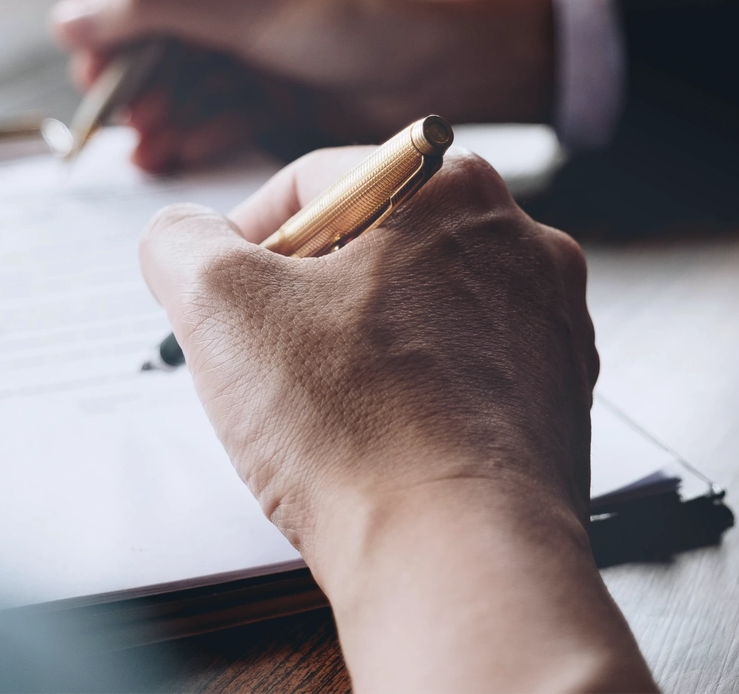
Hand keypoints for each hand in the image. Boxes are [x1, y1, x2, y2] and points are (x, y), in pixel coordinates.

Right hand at [52, 0, 554, 172]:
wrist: (451, 62)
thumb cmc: (362, 14)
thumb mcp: (248, 4)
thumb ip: (155, 7)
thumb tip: (66, 19)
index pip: (144, 3)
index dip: (111, 43)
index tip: (90, 83)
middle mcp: (239, 16)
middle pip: (162, 58)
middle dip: (139, 93)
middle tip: (127, 127)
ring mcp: (261, 64)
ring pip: (190, 97)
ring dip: (166, 123)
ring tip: (150, 152)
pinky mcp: (284, 110)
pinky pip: (224, 125)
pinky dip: (200, 138)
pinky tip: (178, 156)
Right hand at [139, 149, 653, 692]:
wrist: (456, 556)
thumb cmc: (356, 430)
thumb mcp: (220, 305)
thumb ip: (181, 242)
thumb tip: (182, 238)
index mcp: (453, 187)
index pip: (318, 182)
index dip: (248, 239)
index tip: (222, 296)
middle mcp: (520, 241)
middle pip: (377, 244)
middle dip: (310, 296)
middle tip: (267, 358)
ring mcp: (549, 322)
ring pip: (423, 310)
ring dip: (364, 346)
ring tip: (326, 409)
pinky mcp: (558, 397)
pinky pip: (465, 374)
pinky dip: (418, 396)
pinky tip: (382, 441)